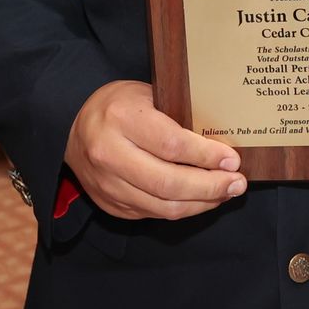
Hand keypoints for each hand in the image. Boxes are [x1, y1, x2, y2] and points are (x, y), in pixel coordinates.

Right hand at [65, 80, 245, 219]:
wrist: (72, 128)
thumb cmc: (119, 106)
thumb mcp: (146, 95)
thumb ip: (178, 116)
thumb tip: (222, 142)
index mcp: (121, 118)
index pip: (171, 145)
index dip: (206, 156)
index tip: (232, 160)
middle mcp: (109, 154)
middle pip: (169, 183)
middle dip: (210, 187)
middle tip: (236, 183)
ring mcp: (107, 184)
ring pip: (162, 206)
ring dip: (201, 203)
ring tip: (225, 193)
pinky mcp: (109, 204)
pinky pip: (153, 214)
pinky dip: (182, 209)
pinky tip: (201, 199)